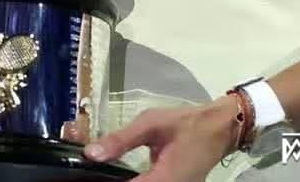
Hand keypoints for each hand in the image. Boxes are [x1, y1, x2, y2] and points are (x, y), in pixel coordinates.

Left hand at [83, 96, 238, 181]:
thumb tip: (90, 153)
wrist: (219, 129)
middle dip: (108, 179)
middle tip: (88, 164)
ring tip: (98, 167)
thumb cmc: (186, 123)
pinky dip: (131, 179)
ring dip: (117, 178)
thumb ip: (121, 140)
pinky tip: (114, 170)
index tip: (81, 173)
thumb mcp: (152, 124)